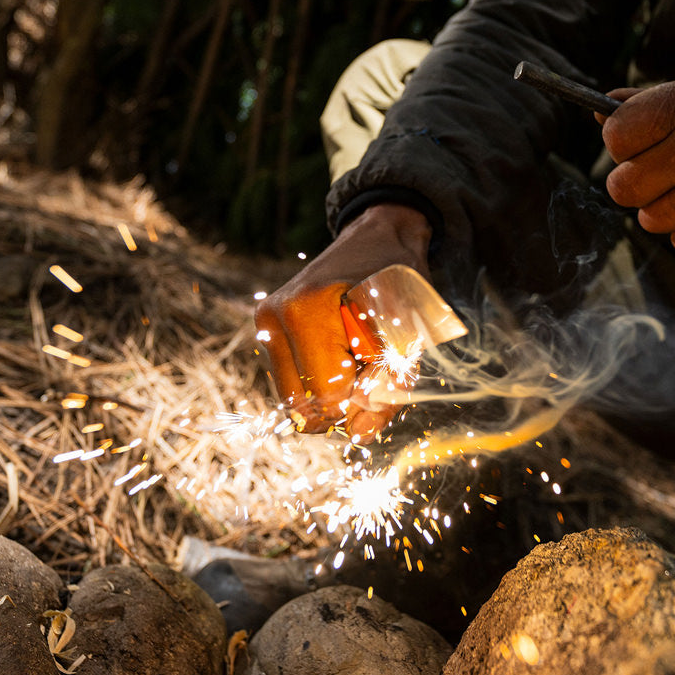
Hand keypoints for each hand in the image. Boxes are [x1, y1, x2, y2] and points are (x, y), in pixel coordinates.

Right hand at [254, 203, 432, 441]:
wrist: (378, 237)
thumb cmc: (400, 282)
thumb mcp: (409, 335)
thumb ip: (388, 389)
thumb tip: (359, 437)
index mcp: (309, 310)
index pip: (328, 395)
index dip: (364, 400)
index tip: (386, 370)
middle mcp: (276, 315)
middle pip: (303, 405)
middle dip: (344, 402)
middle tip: (372, 365)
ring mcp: (265, 321)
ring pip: (294, 399)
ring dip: (331, 393)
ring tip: (356, 355)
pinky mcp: (266, 327)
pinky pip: (290, 382)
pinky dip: (319, 380)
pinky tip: (338, 351)